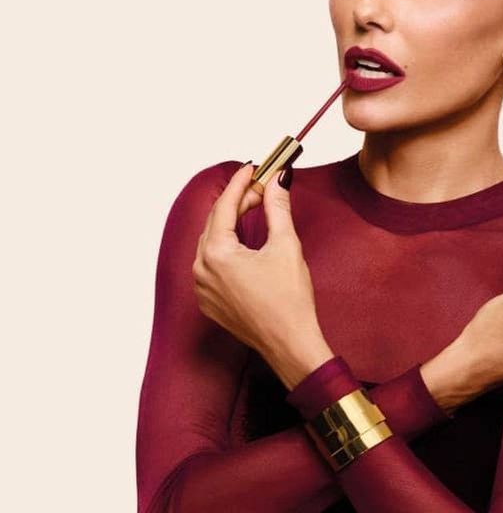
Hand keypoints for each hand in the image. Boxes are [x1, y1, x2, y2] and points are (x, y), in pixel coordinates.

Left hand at [191, 163, 332, 388]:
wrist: (290, 344)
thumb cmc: (289, 301)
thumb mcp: (285, 246)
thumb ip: (277, 209)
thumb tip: (277, 182)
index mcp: (216, 254)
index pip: (224, 206)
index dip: (240, 183)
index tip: (253, 168)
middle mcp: (201, 270)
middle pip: (216, 223)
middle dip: (238, 202)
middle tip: (262, 188)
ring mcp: (202, 288)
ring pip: (212, 243)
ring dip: (232, 224)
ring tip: (256, 210)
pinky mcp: (209, 302)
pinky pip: (212, 265)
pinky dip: (227, 248)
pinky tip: (246, 243)